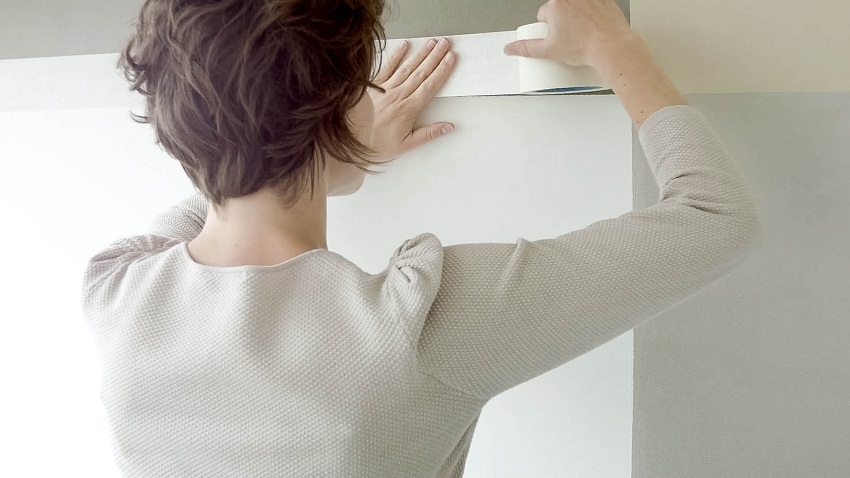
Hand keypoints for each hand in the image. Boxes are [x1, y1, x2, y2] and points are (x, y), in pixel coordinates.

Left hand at [366, 37, 456, 162]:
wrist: (350, 141)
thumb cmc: (377, 145)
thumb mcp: (406, 145)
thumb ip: (429, 134)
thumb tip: (449, 127)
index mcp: (408, 110)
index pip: (430, 86)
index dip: (442, 71)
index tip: (450, 59)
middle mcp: (397, 96)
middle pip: (421, 73)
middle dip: (435, 57)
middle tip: (445, 44)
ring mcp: (385, 89)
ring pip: (407, 67)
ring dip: (421, 54)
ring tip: (431, 43)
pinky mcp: (373, 86)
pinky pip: (386, 67)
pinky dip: (396, 56)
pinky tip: (405, 46)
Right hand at [503, 0, 633, 67]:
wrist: (611, 47)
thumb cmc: (585, 46)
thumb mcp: (549, 51)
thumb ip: (526, 49)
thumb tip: (511, 49)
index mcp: (556, 5)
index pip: (543, 15)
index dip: (548, 29)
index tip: (555, 37)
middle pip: (560, 9)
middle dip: (561, 22)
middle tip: (568, 38)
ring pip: (577, 7)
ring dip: (577, 17)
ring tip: (582, 35)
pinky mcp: (605, 1)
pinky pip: (594, 6)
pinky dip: (593, 15)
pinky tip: (594, 29)